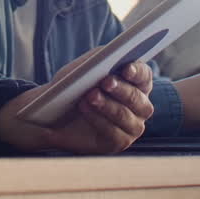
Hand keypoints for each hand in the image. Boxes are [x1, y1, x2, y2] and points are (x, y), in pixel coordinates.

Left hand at [0, 61, 153, 153]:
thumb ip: (98, 59)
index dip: (138, 72)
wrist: (54, 113)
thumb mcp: (83, 67)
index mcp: (137, 84)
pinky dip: (98, 119)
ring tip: (90, 95)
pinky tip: (85, 109)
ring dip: (108, 105)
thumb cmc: (74, 85)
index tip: (126, 68)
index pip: (144, 76)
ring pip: (126, 116)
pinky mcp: (119, 142)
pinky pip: (114, 133)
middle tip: (106, 82)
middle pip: (138, 98)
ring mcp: (132, 127)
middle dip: (122, 90)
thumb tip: (108, 55)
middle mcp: (140, 106)